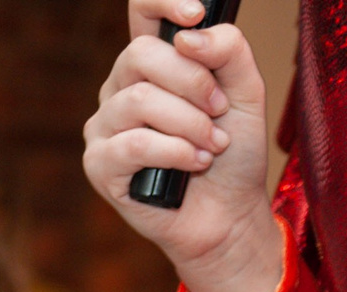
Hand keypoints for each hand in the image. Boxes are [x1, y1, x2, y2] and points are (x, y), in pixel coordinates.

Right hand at [82, 0, 282, 291]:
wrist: (227, 216)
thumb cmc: (231, 155)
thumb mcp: (247, 93)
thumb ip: (229, 52)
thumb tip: (189, 36)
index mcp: (153, 65)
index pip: (141, 11)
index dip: (162, 2)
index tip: (195, 15)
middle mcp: (121, 89)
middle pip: (138, 54)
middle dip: (191, 81)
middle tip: (220, 110)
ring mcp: (105, 127)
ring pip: (137, 100)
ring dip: (188, 123)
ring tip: (211, 146)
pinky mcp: (99, 165)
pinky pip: (134, 144)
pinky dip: (174, 152)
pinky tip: (193, 164)